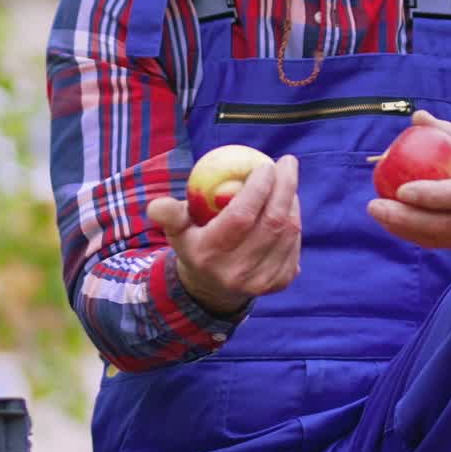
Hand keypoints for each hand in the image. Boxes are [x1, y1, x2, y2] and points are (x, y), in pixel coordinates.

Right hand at [147, 154, 301, 315]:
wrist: (211, 288)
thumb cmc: (194, 245)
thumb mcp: (176, 231)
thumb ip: (168, 215)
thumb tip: (156, 205)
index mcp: (210, 255)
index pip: (241, 216)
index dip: (258, 187)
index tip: (264, 165)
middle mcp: (237, 271)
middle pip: (272, 222)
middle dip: (285, 187)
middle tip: (286, 163)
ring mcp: (261, 280)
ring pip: (288, 232)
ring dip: (292, 201)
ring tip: (287, 181)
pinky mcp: (278, 283)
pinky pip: (294, 245)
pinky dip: (294, 222)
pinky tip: (289, 206)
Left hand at [366, 110, 450, 253]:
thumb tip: (417, 118)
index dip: (431, 195)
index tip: (402, 189)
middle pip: (444, 224)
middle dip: (404, 218)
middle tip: (374, 206)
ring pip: (440, 238)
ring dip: (404, 229)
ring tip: (379, 214)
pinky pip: (443, 243)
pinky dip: (416, 235)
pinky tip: (395, 224)